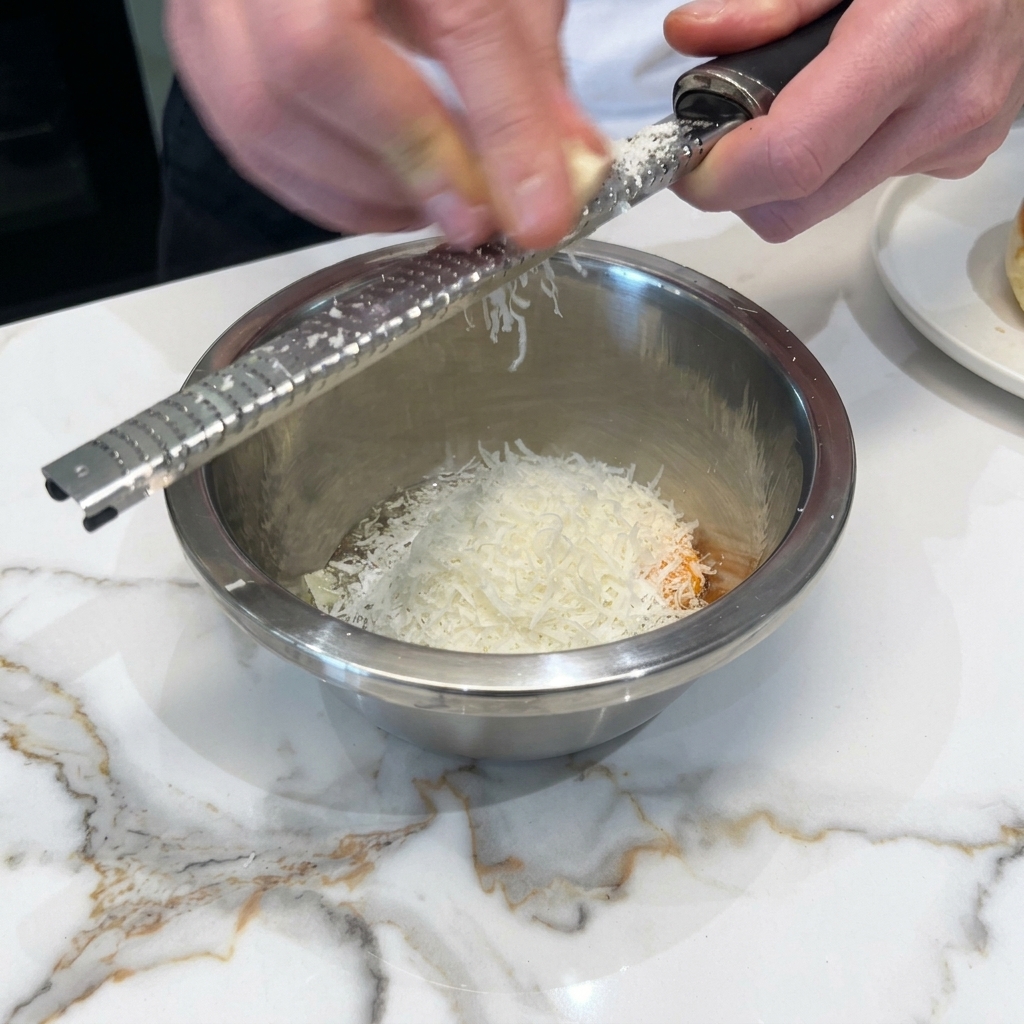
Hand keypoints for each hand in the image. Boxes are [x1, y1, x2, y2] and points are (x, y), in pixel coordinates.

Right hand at [165, 0, 603, 248]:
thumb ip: (527, 66)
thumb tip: (569, 167)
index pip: (455, 12)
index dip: (500, 121)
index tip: (536, 210)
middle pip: (312, 60)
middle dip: (411, 163)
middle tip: (477, 216)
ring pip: (264, 115)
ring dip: (367, 193)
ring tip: (438, 210)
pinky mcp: (199, 44)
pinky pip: (247, 144)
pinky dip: (325, 193)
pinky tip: (386, 200)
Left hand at [664, 0, 1023, 240]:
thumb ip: (770, 0)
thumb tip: (690, 36)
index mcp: (917, 39)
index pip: (789, 161)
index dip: (718, 176)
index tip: (684, 159)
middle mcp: (945, 108)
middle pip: (794, 208)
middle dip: (738, 188)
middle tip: (721, 134)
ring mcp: (959, 141)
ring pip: (826, 204)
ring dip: (786, 172)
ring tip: (796, 100)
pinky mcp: (964, 155)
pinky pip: (867, 181)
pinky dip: (837, 155)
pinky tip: (855, 100)